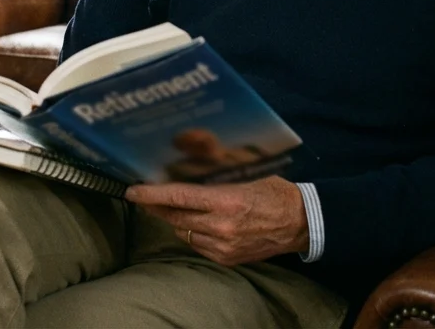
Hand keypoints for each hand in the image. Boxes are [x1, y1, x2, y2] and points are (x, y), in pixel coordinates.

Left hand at [125, 176, 307, 265]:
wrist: (301, 223)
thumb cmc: (274, 193)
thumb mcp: (244, 179)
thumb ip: (214, 183)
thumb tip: (185, 175)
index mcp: (226, 201)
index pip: (178, 197)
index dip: (152, 195)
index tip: (133, 191)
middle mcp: (221, 225)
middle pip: (176, 217)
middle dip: (157, 207)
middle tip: (144, 198)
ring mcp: (223, 245)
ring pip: (185, 233)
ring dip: (177, 220)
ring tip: (175, 208)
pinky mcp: (227, 259)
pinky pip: (198, 245)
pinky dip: (194, 234)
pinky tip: (199, 224)